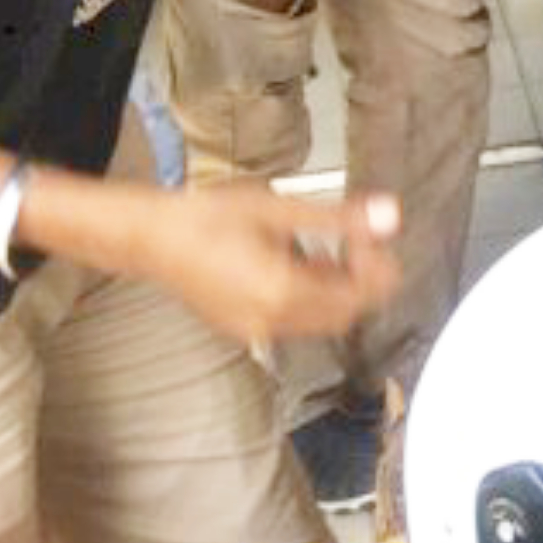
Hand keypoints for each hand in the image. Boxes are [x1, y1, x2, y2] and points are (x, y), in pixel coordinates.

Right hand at [138, 185, 401, 343]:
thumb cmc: (211, 217)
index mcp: (283, 295)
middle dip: (362, 280)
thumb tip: (392, 214)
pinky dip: (311, 296)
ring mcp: (254, 331)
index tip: (373, 234)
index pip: (358, 296)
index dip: (377, 267)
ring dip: (337, 289)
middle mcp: (271, 324)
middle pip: (343, 314)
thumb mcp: (281, 210)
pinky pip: (293, 321)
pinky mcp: (241, 329)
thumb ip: (340, 218)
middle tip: (359, 240)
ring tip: (330, 245)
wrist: (150, 238)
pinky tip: (300, 262)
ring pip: (320, 321)